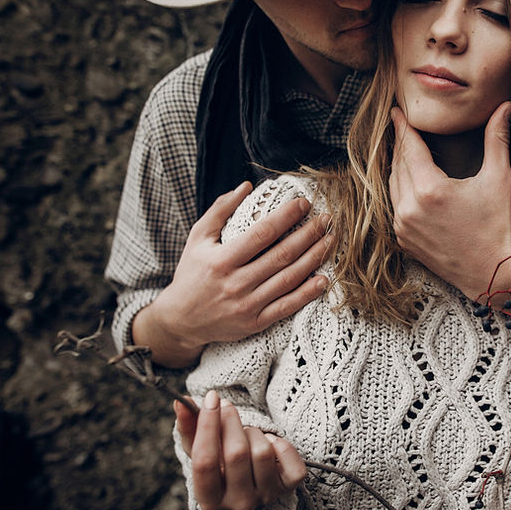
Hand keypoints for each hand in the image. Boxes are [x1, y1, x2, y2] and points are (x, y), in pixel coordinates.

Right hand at [134, 181, 332, 367]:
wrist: (181, 320)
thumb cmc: (191, 273)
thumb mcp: (198, 238)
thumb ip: (220, 210)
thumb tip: (246, 186)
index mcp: (222, 260)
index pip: (262, 234)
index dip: (286, 217)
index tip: (304, 203)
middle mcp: (236, 283)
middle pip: (281, 255)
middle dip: (308, 235)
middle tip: (326, 219)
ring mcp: (247, 305)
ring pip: (288, 279)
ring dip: (313, 259)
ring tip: (330, 241)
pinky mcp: (255, 323)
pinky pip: (286, 307)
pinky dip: (307, 294)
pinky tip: (323, 280)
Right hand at [174, 391, 305, 509]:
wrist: (250, 479)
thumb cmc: (218, 460)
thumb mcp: (198, 448)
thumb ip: (188, 426)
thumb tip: (181, 403)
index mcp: (209, 500)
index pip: (205, 462)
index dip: (207, 425)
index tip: (211, 397)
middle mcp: (238, 504)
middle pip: (236, 454)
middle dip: (231, 421)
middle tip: (227, 406)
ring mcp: (266, 496)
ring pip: (262, 453)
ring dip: (254, 432)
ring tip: (247, 433)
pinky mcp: (288, 487)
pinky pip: (290, 459)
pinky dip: (281, 444)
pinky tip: (270, 443)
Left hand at [389, 102, 510, 299]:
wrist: (494, 274)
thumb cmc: (499, 226)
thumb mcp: (499, 179)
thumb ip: (497, 139)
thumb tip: (505, 106)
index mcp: (429, 189)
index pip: (410, 147)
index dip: (403, 127)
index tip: (397, 112)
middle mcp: (409, 208)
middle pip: (399, 165)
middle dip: (402, 144)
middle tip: (403, 127)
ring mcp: (404, 227)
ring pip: (393, 186)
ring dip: (399, 167)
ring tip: (406, 151)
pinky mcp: (404, 241)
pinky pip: (396, 207)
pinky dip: (401, 192)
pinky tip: (410, 183)